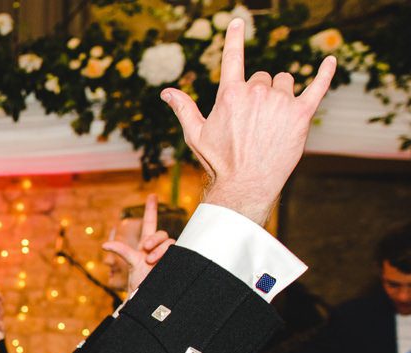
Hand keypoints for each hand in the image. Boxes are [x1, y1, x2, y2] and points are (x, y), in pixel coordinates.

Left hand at [102, 197, 174, 297]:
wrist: (148, 298)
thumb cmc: (139, 283)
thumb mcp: (130, 263)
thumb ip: (121, 250)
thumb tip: (104, 244)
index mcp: (146, 246)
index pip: (150, 222)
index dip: (151, 209)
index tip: (152, 194)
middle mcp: (158, 247)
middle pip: (161, 232)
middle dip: (154, 238)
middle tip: (146, 250)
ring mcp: (167, 253)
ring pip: (169, 240)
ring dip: (159, 249)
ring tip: (150, 261)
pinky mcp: (175, 259)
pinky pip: (174, 248)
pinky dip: (164, 250)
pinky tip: (159, 259)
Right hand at [159, 15, 335, 226]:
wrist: (244, 187)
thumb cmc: (218, 163)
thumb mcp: (196, 136)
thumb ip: (184, 109)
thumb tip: (165, 92)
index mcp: (230, 95)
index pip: (233, 58)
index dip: (234, 38)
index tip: (237, 21)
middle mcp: (256, 92)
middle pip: (263, 77)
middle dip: (259, 94)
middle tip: (253, 124)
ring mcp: (281, 101)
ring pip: (285, 83)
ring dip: (281, 96)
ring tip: (272, 124)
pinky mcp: (302, 113)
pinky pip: (318, 85)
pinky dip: (326, 72)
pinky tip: (330, 61)